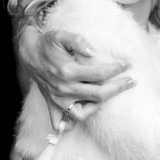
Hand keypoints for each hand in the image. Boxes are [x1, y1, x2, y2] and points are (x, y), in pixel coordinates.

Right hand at [18, 22, 132, 126]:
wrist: (29, 52)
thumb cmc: (48, 43)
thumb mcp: (61, 35)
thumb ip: (78, 41)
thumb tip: (93, 51)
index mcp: (67, 71)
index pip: (99, 74)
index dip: (116, 69)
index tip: (127, 65)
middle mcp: (63, 88)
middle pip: (98, 95)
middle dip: (118, 88)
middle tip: (131, 81)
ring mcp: (57, 99)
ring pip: (81, 114)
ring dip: (97, 107)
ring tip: (107, 95)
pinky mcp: (51, 104)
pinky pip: (61, 123)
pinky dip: (71, 123)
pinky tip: (84, 113)